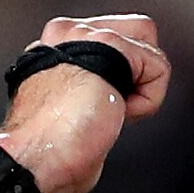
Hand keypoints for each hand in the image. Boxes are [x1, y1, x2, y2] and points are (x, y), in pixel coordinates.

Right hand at [0, 16, 172, 192]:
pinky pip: (158, 68)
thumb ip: (91, 90)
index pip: (117, 42)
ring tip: (111, 112)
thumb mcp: (70, 110)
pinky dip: (147, 102)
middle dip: (138, 77)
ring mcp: (87, 34)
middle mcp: (68, 34)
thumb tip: (118, 98)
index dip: (123, 82)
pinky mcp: (109, 43)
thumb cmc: (48, 149)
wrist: (34, 158)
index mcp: (55, 48)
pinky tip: (115, 113)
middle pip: (139, 34)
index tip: (98, 111)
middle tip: (111, 108)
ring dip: (142, 93)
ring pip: (151, 51)